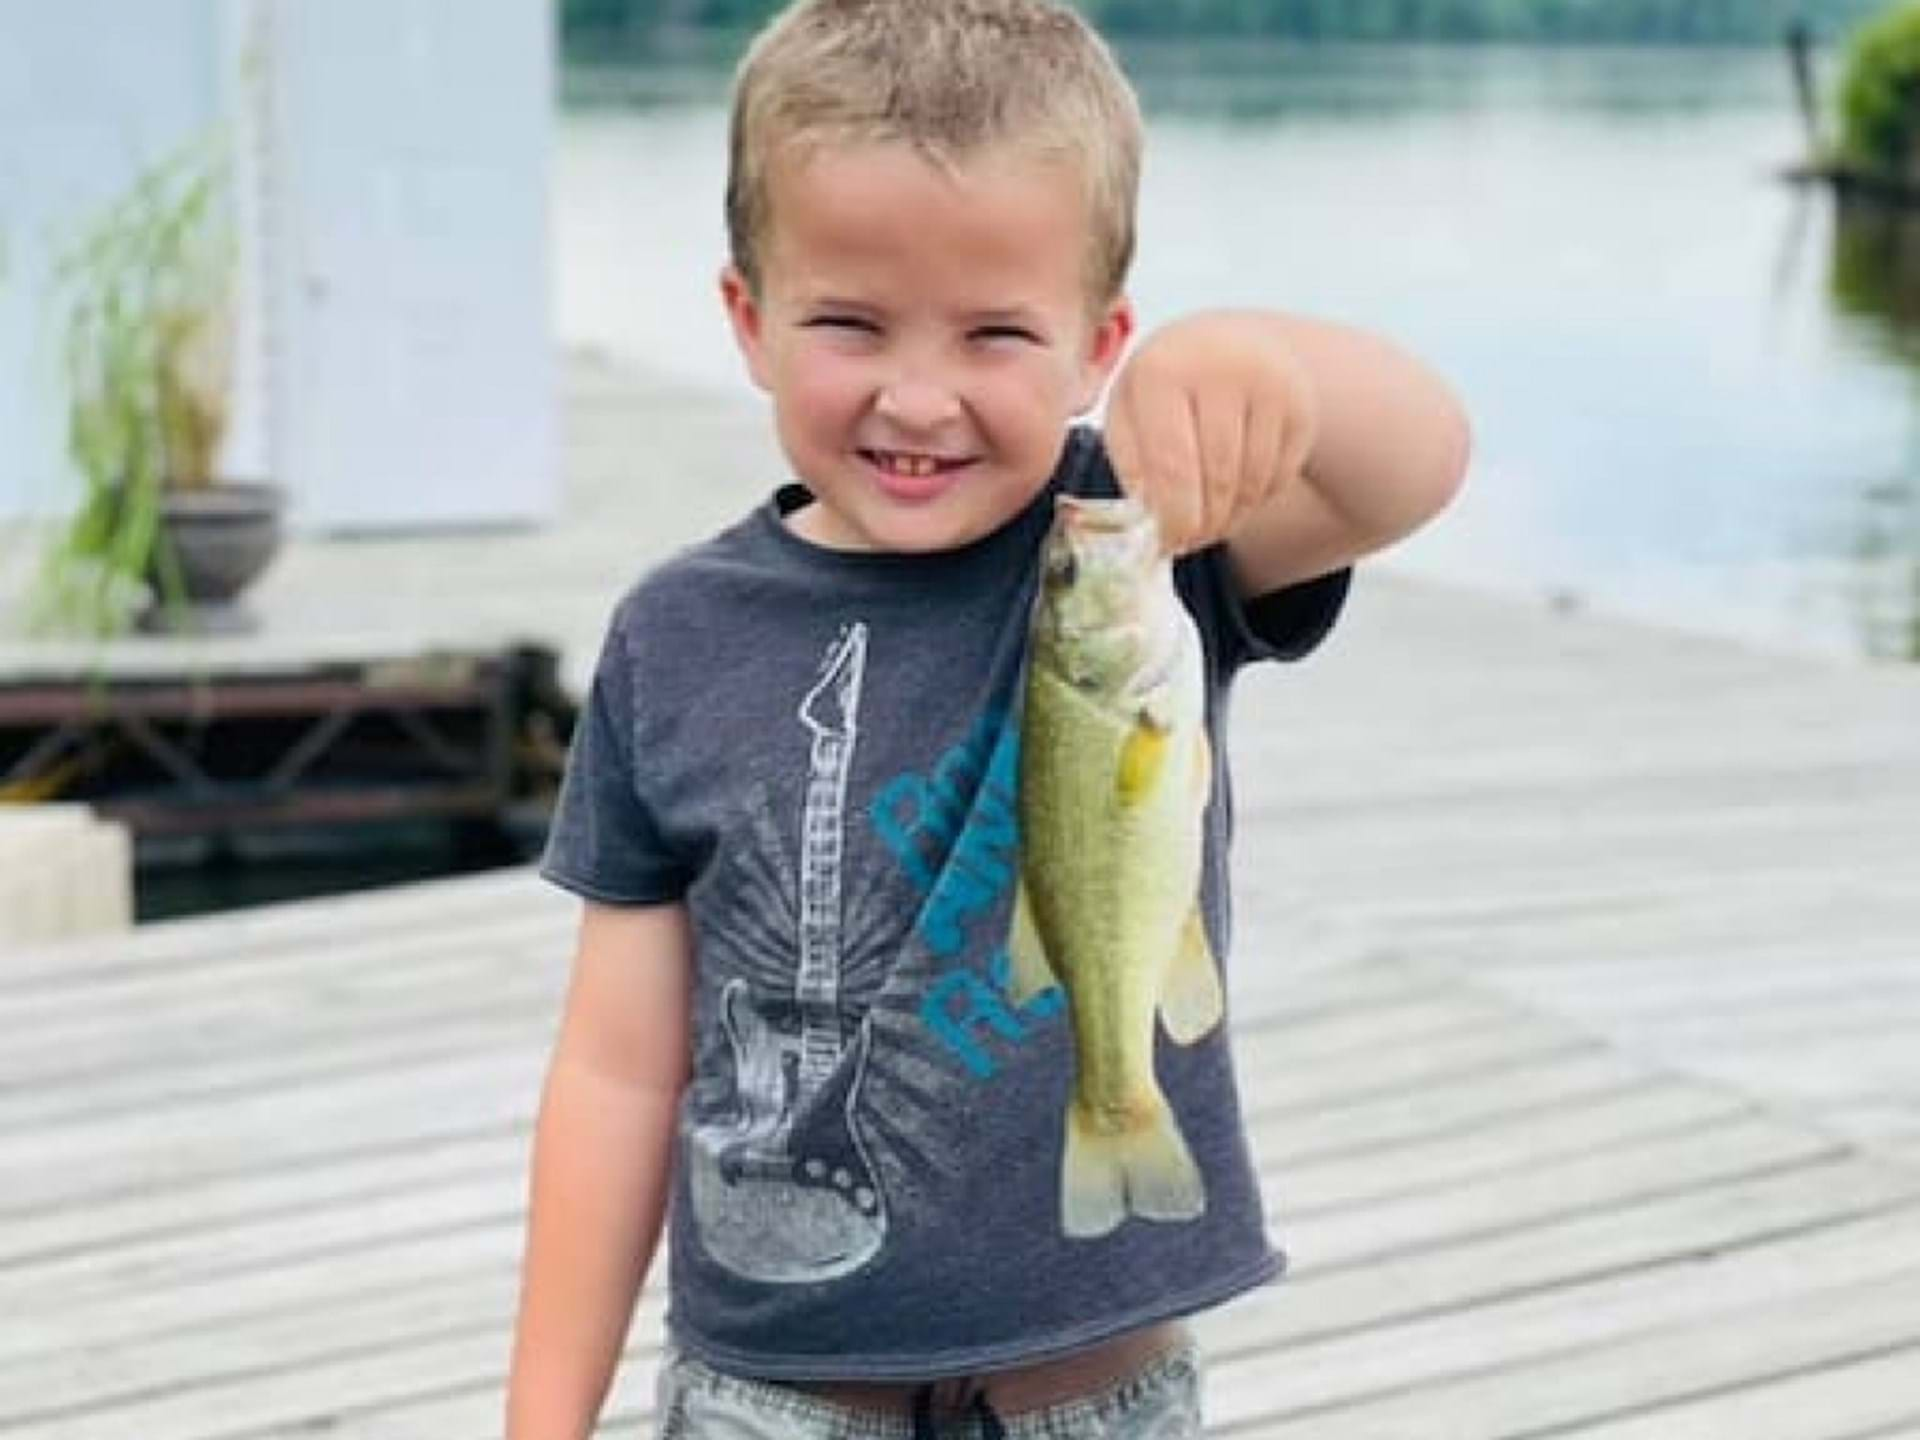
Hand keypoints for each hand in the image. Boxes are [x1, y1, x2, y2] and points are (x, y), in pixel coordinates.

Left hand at [1104, 312, 1318, 555]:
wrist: (1227, 343)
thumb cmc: (1165, 390)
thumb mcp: (1129, 415)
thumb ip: (1132, 470)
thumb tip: (1151, 529)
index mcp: (1162, 371)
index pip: (1173, 467)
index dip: (1173, 518)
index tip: (1169, 545)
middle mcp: (1220, 368)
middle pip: (1219, 479)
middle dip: (1203, 524)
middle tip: (1189, 541)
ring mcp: (1269, 384)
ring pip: (1252, 484)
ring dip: (1230, 517)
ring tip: (1209, 519)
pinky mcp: (1301, 405)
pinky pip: (1280, 477)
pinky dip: (1256, 498)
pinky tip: (1235, 490)